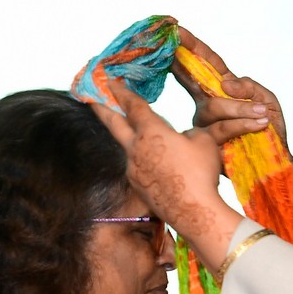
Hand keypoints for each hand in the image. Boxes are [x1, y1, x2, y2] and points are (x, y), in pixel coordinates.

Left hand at [87, 84, 252, 270]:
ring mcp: (133, 169)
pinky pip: (138, 167)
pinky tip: (161, 166)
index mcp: (150, 132)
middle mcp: (135, 149)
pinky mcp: (137, 186)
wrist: (195, 212)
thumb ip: (189, 133)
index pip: (132, 105)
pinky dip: (145, 161)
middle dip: (101, 107)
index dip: (120, 90)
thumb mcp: (203, 141)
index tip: (109, 80)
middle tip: (89, 96)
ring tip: (142, 136)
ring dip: (131, 139)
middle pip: (113, 123)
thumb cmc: (201, 173)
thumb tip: (182, 138)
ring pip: (128, 147)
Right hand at [173, 26, 290, 150]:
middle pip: (193, 78)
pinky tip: (261, 123)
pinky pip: (220, 128)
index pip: (207, 64)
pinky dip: (243, 124)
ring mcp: (205, 124)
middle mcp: (208, 104)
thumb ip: (250, 88)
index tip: (178, 30)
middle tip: (174, 41)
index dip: (193, 47)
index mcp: (223, 89)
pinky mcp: (207, 144)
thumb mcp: (268, 102)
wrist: (275, 164)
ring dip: (239, 109)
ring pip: (212, 107)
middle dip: (183, 59)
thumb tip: (226, 84)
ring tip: (263, 115)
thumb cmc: (270, 131)